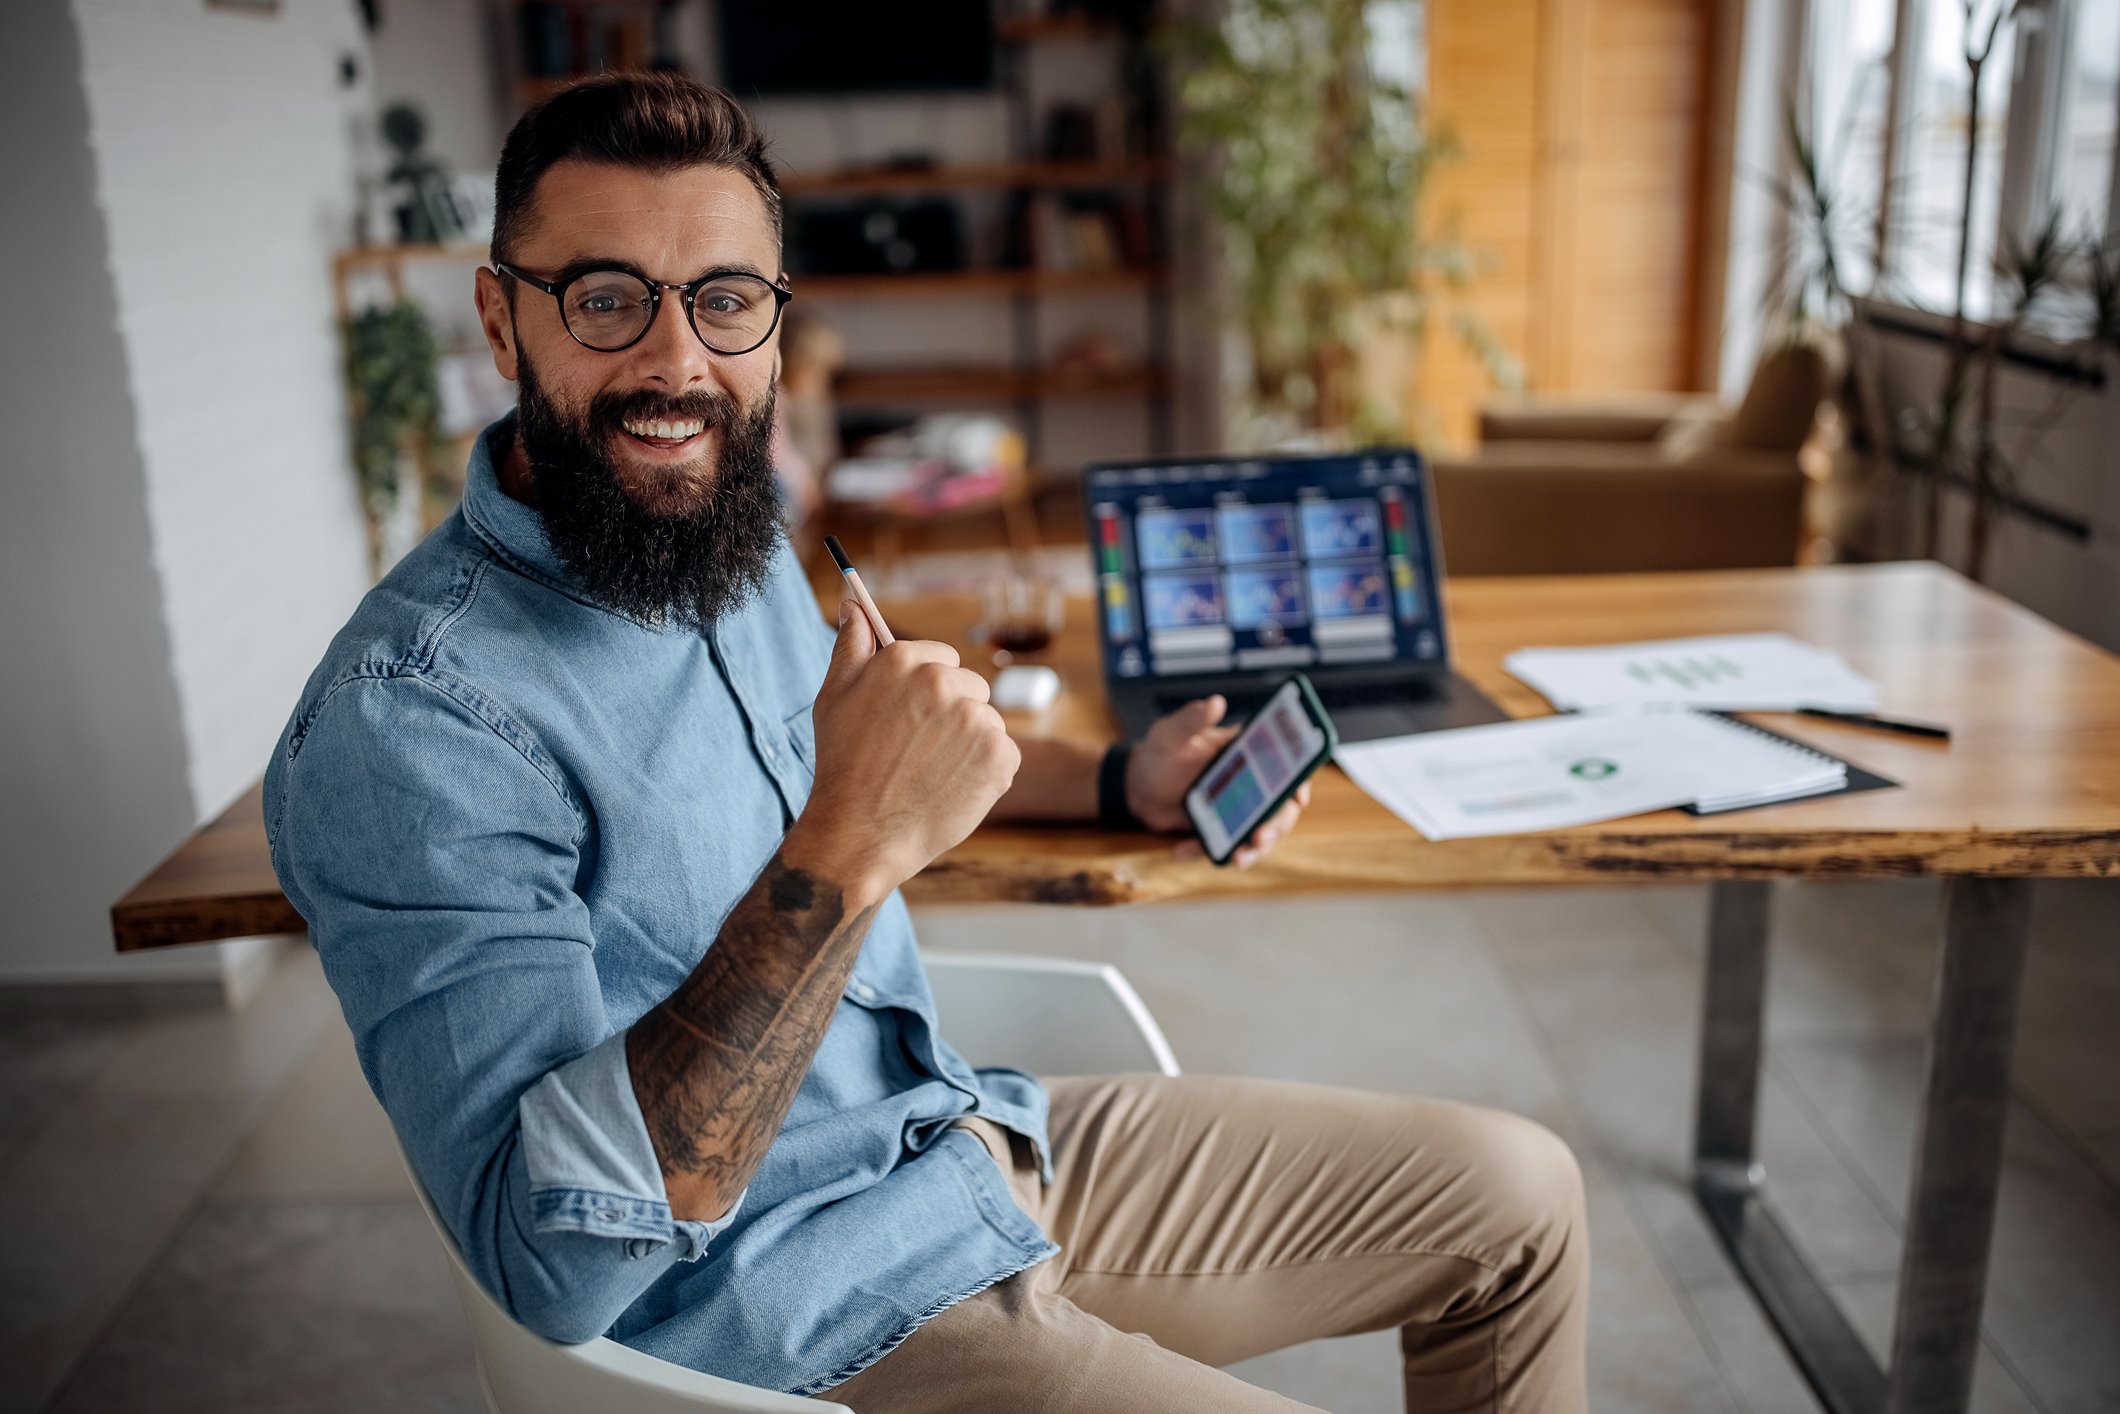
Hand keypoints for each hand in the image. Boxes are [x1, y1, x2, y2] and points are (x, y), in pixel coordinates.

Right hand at [789, 601, 1020, 900]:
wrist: (860, 834)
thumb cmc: (843, 766)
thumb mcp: (834, 697)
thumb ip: (851, 646)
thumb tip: (854, 607)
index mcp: (904, 661)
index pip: (942, 659)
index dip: (927, 693)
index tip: (911, 719)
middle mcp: (943, 683)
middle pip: (971, 687)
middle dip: (952, 714)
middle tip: (919, 751)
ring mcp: (975, 719)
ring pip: (987, 721)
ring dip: (970, 744)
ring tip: (932, 773)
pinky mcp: (1000, 755)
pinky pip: (1004, 753)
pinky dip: (986, 772)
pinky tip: (952, 788)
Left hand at [1124, 696, 1312, 868]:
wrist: (1137, 788)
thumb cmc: (1159, 753)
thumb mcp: (1170, 734)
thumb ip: (1190, 720)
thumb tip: (1213, 703)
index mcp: (1247, 754)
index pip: (1285, 766)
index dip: (1299, 781)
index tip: (1298, 797)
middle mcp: (1250, 784)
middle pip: (1279, 808)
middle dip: (1275, 826)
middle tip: (1259, 837)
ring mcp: (1237, 811)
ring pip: (1258, 834)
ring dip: (1253, 850)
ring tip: (1237, 858)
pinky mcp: (1220, 832)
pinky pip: (1223, 848)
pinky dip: (1206, 852)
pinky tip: (1182, 850)